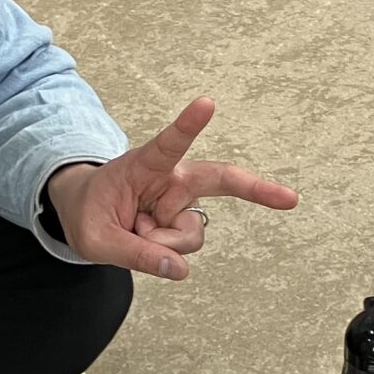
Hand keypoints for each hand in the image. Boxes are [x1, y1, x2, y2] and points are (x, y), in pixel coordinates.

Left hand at [46, 97, 297, 280]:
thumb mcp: (96, 239)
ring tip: (133, 232)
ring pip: (190, 236)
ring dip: (161, 246)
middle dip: (257, 190)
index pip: (169, 143)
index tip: (207, 102)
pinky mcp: (185, 219)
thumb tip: (181, 271)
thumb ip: (135, 254)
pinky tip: (144, 239)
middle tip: (291, 199)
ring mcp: (182, 200)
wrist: (82, 213)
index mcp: (145, 163)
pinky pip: (184, 250)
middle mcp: (172, 178)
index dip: (188, 125)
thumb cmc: (87, 213)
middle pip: (221, 181)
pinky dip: (163, 254)